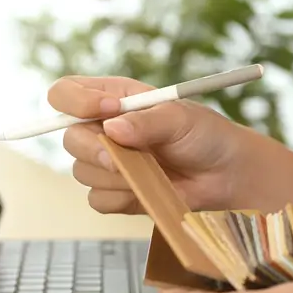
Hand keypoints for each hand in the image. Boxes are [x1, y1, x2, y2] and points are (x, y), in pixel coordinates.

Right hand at [47, 75, 250, 213]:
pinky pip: (97, 199)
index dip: (75, 102)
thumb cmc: (205, 135)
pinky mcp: (115, 192)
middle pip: (68, 137)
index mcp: (112, 99)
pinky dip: (120, 198)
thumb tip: (113, 128)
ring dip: (115, 176)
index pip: (66, 93)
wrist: (226, 175)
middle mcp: (103, 129)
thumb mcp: (180, 118)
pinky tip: (146, 189)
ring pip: (81, 171)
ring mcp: (106, 163)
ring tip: (152, 171)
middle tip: (121, 156)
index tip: (106, 111)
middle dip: (93, 149)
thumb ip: (146, 121)